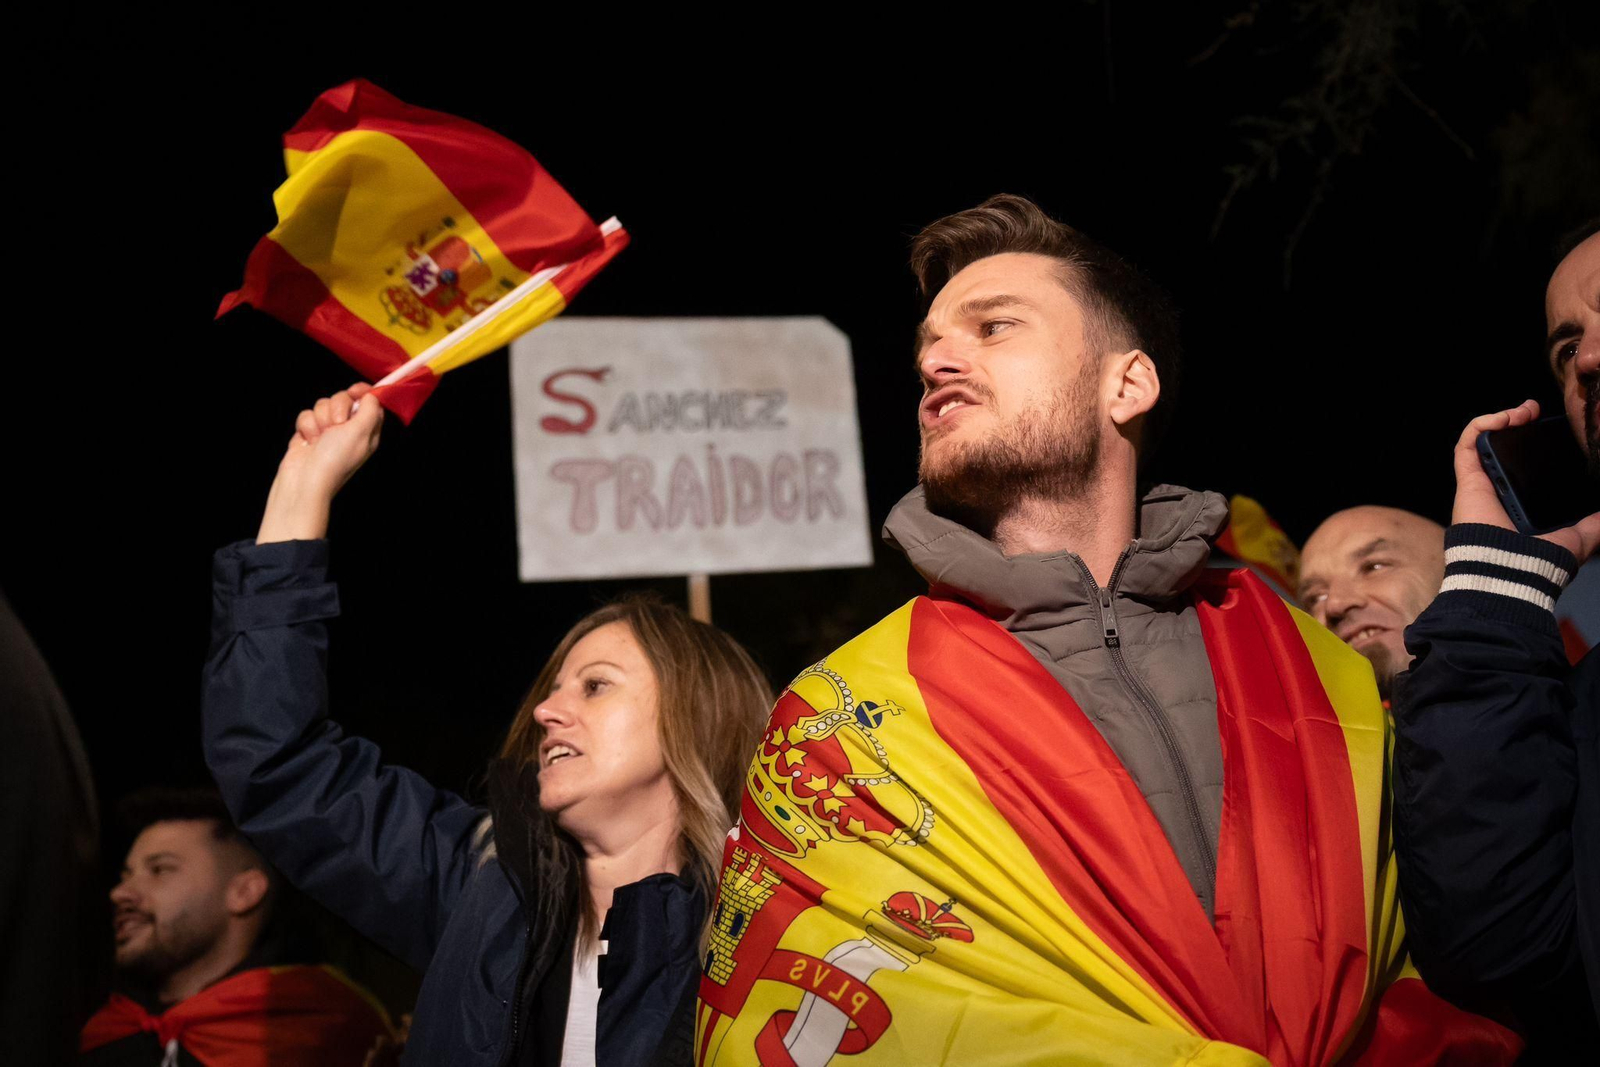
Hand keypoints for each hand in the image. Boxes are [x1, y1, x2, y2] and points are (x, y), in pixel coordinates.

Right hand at [257, 384, 383, 543]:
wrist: (305, 482)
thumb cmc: (335, 460)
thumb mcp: (362, 431)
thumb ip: (370, 409)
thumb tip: (371, 395)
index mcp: (367, 431)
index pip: (370, 402)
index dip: (362, 393)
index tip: (354, 391)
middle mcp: (349, 430)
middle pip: (343, 399)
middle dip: (336, 407)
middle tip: (336, 424)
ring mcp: (328, 432)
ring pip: (322, 405)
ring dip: (320, 419)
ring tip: (320, 438)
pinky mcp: (309, 433)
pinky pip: (306, 415)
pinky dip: (306, 427)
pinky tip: (308, 442)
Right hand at [1452, 399, 1599, 562]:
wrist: (1515, 571)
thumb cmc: (1542, 561)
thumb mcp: (1580, 537)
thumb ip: (1595, 523)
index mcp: (1519, 503)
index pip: (1521, 465)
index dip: (1533, 443)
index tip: (1552, 430)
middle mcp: (1498, 491)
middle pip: (1502, 448)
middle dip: (1517, 423)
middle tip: (1535, 412)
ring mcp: (1481, 483)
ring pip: (1482, 441)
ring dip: (1501, 419)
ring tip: (1525, 411)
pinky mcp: (1468, 478)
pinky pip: (1467, 443)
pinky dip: (1483, 424)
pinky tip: (1507, 417)